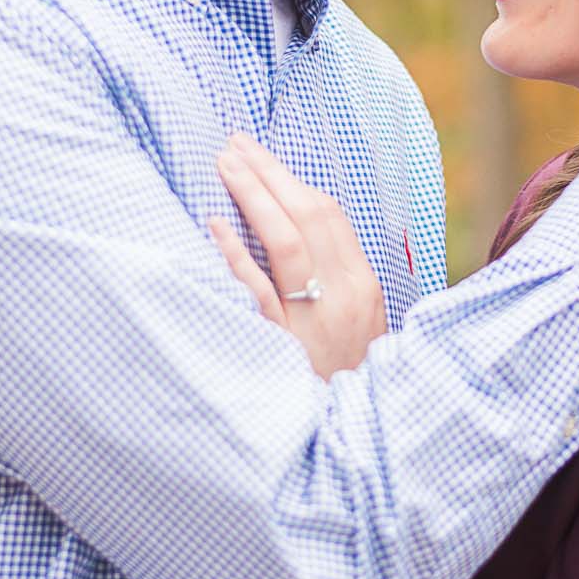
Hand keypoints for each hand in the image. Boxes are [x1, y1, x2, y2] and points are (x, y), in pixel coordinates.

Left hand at [211, 134, 386, 377]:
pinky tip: (215, 225)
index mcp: (363, 284)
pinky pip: (260, 292)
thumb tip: (296, 227)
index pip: (327, 215)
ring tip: (224, 165)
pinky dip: (237, 254)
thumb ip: (333, 277)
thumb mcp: (356, 322)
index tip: (257, 154)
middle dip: (268, 174)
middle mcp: (342, 296)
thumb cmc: (344, 375)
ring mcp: (314, 321)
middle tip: (232, 144)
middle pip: (307, 217)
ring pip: (286, 244)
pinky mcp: (284, 345)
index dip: (289, 179)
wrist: (349, 434)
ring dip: (254, 197)